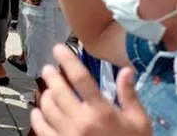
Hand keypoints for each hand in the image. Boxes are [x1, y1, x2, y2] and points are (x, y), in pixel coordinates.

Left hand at [31, 45, 150, 135]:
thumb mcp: (139, 121)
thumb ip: (129, 95)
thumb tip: (126, 70)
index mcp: (102, 111)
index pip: (81, 79)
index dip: (68, 60)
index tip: (58, 48)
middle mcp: (82, 121)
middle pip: (58, 91)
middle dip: (51, 76)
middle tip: (48, 69)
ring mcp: (68, 134)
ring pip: (48, 108)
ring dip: (45, 95)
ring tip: (48, 90)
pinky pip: (41, 128)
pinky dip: (37, 117)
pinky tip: (38, 111)